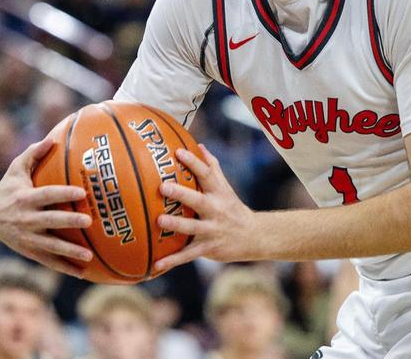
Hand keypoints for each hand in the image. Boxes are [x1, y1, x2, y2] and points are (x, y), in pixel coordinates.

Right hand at [0, 139, 93, 275]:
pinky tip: (83, 273)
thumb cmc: (9, 188)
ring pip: (50, 246)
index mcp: (25, 199)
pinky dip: (64, 267)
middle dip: (68, 221)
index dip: (62, 193)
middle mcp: (26, 220)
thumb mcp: (15, 169)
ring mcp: (27, 238)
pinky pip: (48, 261)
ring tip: (89, 257)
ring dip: (69, 252)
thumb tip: (50, 139)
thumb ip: (32, 154)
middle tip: (89, 221)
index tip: (80, 192)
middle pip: (50, 221)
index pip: (46, 195)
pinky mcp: (29, 251)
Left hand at [152, 144, 256, 272]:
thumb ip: (212, 167)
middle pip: (198, 200)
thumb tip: (198, 145)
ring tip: (159, 221)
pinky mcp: (209, 248)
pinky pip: (189, 255)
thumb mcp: (225, 187)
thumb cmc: (233, 208)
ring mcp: (213, 230)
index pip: (206, 174)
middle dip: (181, 194)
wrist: (254, 236)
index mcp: (218, 193)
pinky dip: (173, 261)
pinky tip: (155, 266)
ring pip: (193, 228)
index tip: (178, 152)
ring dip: (177, 225)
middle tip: (163, 186)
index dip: (193, 162)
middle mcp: (216, 210)